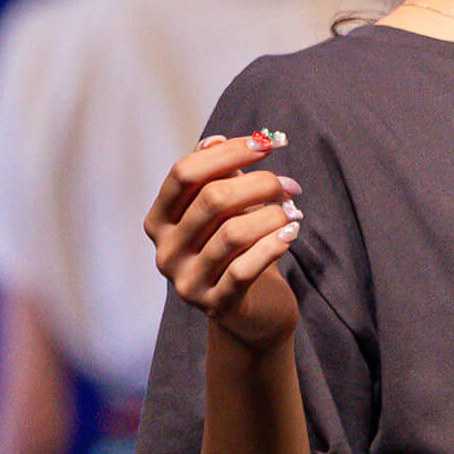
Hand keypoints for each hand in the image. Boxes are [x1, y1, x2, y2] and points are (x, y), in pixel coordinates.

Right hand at [145, 129, 305, 352]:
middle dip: (259, 184)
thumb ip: (216, 175)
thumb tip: (214, 140)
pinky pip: (245, 269)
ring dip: (272, 215)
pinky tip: (291, 233)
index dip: (227, 152)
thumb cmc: (237, 251)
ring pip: (232, 233)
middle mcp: (166, 252)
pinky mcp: (215, 306)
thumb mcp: (224, 210)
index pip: (184, 173)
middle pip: (212, 199)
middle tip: (290, 185)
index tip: (267, 144)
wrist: (252, 313)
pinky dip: (272, 245)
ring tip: (294, 211)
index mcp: (159, 220)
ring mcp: (187, 282)